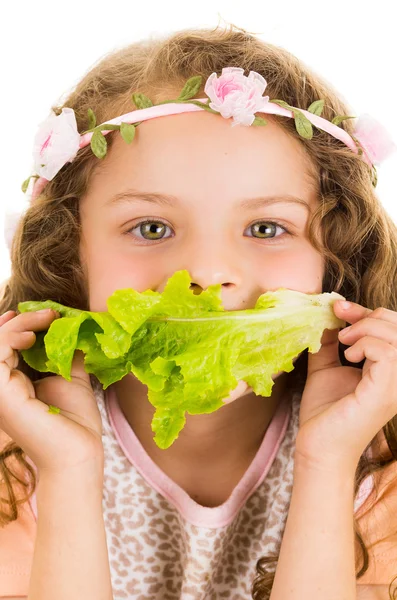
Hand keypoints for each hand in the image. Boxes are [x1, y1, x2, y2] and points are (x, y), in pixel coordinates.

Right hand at [0, 309, 103, 475]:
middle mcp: (0, 388)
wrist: (79, 451)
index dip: (17, 326)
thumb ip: (64, 353)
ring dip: (17, 325)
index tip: (45, 313)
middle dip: (19, 321)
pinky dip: (10, 337)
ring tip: (45, 320)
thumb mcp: (70, 377)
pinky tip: (32, 336)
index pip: (3, 348)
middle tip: (50, 313)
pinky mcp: (0, 393)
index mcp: (12, 385)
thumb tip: (71, 326)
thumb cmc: (75, 422)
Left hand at [295, 300, 396, 471]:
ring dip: (366, 328)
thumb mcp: (326, 368)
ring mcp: (396, 386)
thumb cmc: (324, 413)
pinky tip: (348, 356)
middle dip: (368, 314)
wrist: (317, 446)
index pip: (392, 329)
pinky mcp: (385, 393)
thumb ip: (328, 344)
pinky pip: (387, 352)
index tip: (337, 307)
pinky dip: (365, 344)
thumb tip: (324, 317)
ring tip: (343, 340)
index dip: (367, 312)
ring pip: (396, 337)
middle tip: (339, 319)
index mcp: (389, 370)